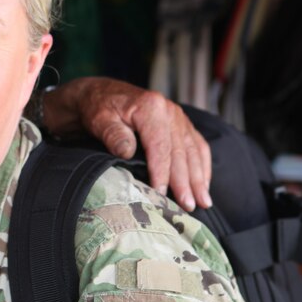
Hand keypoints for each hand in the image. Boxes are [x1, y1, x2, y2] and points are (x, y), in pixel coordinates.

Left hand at [41, 78, 211, 211]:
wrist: (100, 94)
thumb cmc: (98, 109)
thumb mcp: (100, 119)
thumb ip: (114, 135)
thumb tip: (127, 153)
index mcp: (151, 108)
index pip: (161, 147)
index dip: (162, 173)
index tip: (161, 194)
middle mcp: (170, 111)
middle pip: (180, 152)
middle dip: (185, 182)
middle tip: (188, 207)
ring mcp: (178, 117)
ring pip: (193, 151)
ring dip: (199, 179)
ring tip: (203, 202)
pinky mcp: (181, 124)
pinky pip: (197, 146)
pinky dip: (202, 166)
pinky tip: (204, 185)